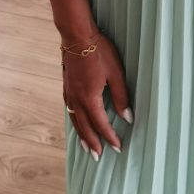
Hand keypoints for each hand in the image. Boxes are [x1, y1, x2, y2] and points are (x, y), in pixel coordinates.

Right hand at [62, 31, 132, 161]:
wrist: (77, 35)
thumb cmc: (99, 51)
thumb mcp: (116, 73)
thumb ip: (122, 97)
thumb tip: (128, 117)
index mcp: (90, 98)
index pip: (101, 124)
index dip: (110, 137)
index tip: (117, 148)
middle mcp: (77, 99)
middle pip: (85, 127)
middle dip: (93, 143)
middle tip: (98, 157)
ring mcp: (69, 93)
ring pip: (75, 121)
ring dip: (81, 136)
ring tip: (86, 148)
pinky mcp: (66, 86)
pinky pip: (69, 111)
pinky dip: (74, 122)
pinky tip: (76, 122)